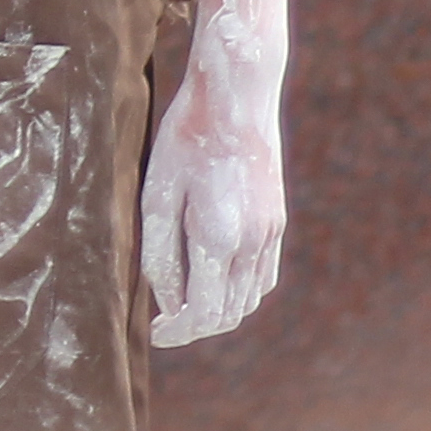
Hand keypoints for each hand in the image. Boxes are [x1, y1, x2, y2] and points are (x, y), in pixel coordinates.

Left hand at [142, 20, 287, 346]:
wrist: (237, 97)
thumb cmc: (186, 139)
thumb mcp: (156, 194)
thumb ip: (160, 253)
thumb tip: (166, 300)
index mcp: (218, 238)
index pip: (203, 314)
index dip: (177, 332)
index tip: (154, 333)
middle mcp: (251, 243)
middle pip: (228, 314)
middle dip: (195, 326)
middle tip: (163, 322)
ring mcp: (270, 234)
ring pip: (248, 299)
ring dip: (218, 311)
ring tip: (184, 301)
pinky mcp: (277, 222)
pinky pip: (262, 276)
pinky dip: (239, 291)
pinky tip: (213, 280)